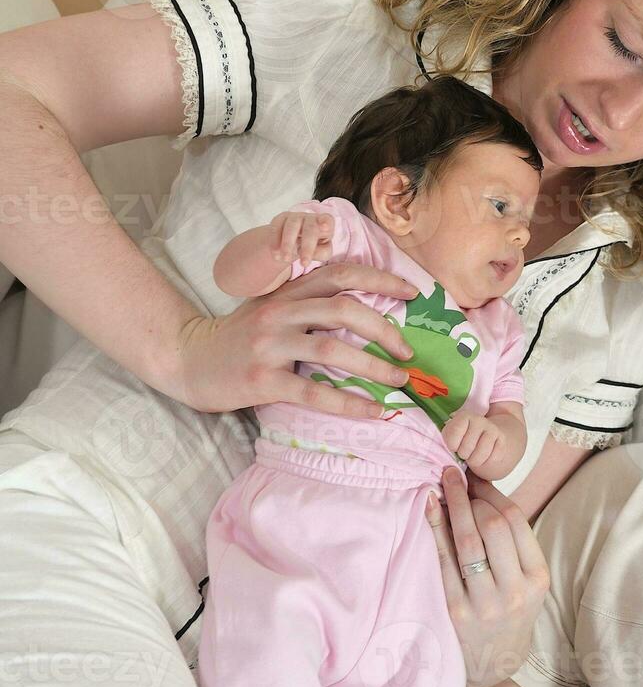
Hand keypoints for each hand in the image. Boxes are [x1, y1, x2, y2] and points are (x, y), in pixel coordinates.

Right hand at [174, 263, 417, 416]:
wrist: (187, 359)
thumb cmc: (239, 336)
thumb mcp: (272, 308)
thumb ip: (308, 302)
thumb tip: (367, 311)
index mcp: (287, 293)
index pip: (340, 275)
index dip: (379, 279)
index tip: (412, 293)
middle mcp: (280, 313)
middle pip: (343, 310)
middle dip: (384, 330)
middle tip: (408, 351)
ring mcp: (269, 346)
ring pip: (332, 349)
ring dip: (374, 367)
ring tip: (400, 381)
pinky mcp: (261, 380)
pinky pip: (313, 392)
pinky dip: (348, 403)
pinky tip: (373, 412)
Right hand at [270, 210, 334, 267]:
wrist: (293, 244)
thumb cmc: (313, 247)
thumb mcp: (321, 253)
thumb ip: (323, 252)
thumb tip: (314, 252)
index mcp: (325, 224)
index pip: (328, 219)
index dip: (326, 222)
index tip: (325, 228)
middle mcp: (310, 218)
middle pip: (310, 228)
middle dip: (307, 246)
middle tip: (304, 264)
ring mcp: (294, 217)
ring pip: (292, 227)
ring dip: (288, 244)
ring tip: (285, 259)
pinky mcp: (280, 219)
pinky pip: (277, 228)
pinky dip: (275, 241)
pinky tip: (276, 254)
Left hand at [427, 467, 549, 686]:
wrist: (495, 664)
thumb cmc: (511, 612)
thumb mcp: (528, 581)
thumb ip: (513, 543)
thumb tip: (483, 491)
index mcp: (537, 577)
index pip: (515, 522)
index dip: (492, 493)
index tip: (476, 478)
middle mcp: (514, 590)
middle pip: (491, 527)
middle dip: (470, 495)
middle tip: (455, 476)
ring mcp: (484, 602)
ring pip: (467, 541)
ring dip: (452, 505)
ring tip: (442, 483)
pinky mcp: (455, 611)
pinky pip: (444, 561)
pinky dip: (435, 529)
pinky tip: (430, 508)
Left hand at [443, 412, 507, 477]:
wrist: (487, 436)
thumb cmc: (464, 439)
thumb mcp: (452, 436)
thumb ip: (446, 440)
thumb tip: (444, 454)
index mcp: (464, 417)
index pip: (453, 434)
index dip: (452, 446)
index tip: (454, 446)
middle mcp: (479, 420)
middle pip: (466, 448)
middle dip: (464, 455)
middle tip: (465, 452)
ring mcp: (493, 430)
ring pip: (479, 455)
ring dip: (474, 461)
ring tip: (473, 456)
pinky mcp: (502, 440)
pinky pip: (492, 458)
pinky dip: (487, 462)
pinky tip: (485, 456)